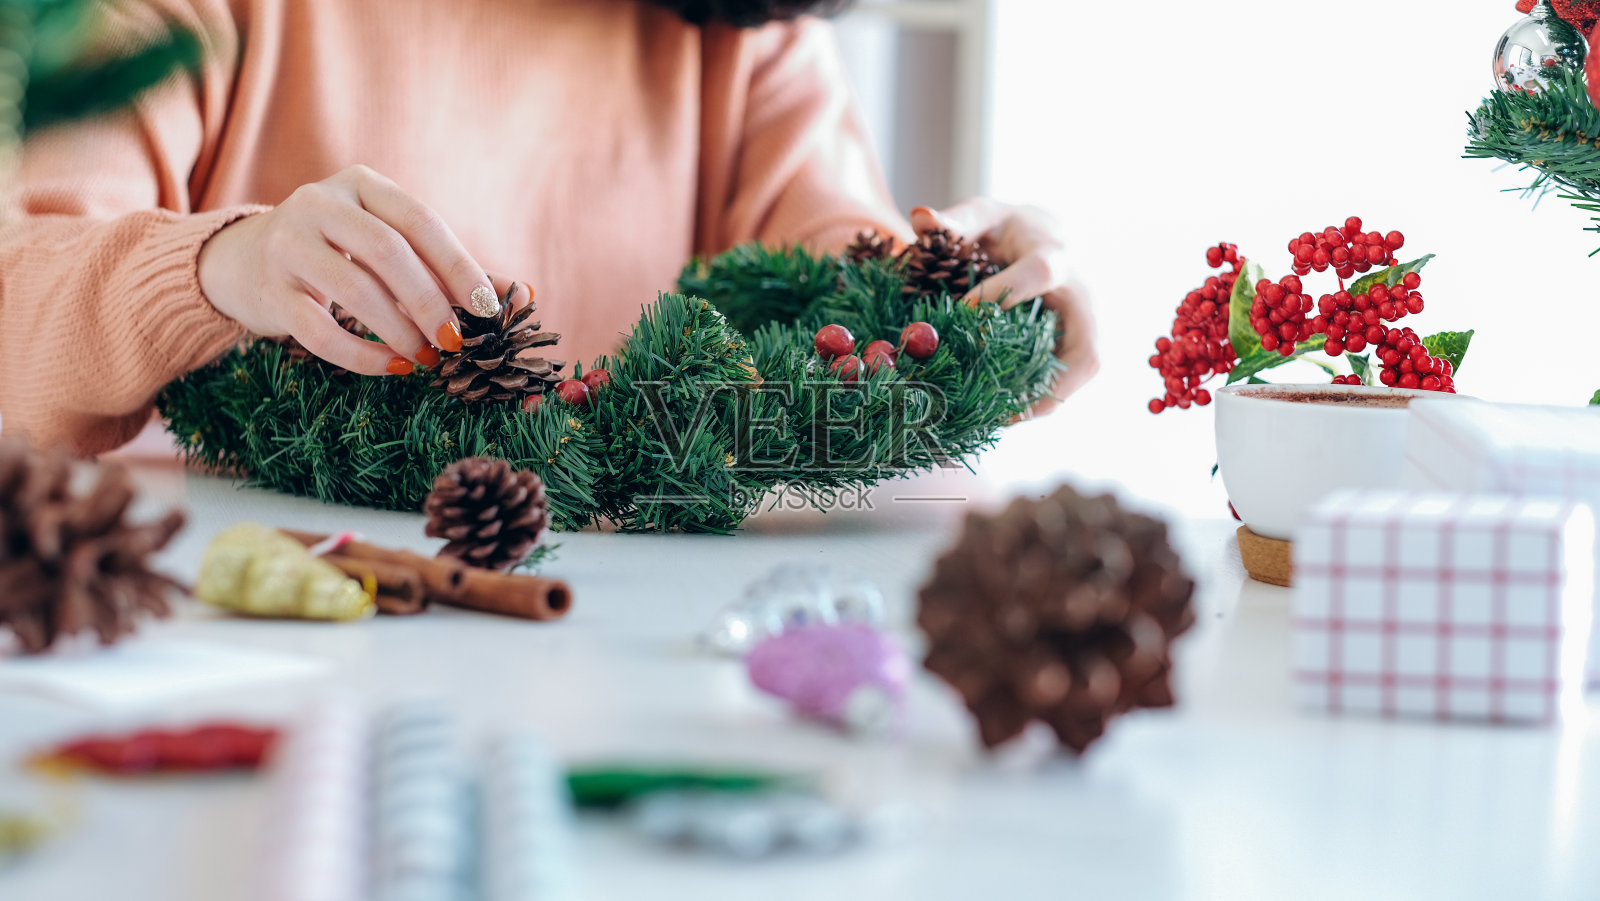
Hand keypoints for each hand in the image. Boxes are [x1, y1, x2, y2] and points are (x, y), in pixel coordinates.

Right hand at [198, 164, 497, 375]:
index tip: (486, 309)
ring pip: (353, 290)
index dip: (457, 265)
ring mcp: (287, 244)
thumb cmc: (341, 254)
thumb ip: (450, 269)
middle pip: (386, 251)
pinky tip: (391, 367)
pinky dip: (361, 355)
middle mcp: (319, 203)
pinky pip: (318, 330)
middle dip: (428, 301)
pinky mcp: (267, 290)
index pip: (419, 220)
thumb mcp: (392, 247)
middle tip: (455, 342)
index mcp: (361, 184)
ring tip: (426, 358)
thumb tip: (525, 296)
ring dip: (399, 331)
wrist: (245, 261)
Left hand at [910, 200, 1097, 415]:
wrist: (1050, 234)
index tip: (962, 314)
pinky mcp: (1080, 342)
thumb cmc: (1010, 228)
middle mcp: (1082, 293)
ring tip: (1000, 421)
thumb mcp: (984, 215)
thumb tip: (921, 217)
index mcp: (1056, 254)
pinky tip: (1004, 414)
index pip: (1039, 273)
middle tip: (1003, 408)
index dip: (1003, 294)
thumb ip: (955, 220)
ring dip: (1046, 399)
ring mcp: (1087, 322)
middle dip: (1049, 380)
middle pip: (1086, 345)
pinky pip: (1070, 377)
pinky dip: (1041, 398)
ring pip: (1083, 369)